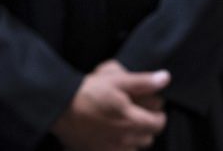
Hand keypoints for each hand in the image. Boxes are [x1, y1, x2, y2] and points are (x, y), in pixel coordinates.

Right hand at [51, 65, 168, 150]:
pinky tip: (110, 136)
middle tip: (138, 115)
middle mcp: (123, 139)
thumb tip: (165, 79)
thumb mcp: (117, 80)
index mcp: (132, 121)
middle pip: (148, 138)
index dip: (158, 115)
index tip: (151, 108)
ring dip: (133, 139)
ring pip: (133, 149)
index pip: (159, 124)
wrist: (58, 107)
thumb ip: (143, 82)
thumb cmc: (87, 92)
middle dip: (147, 127)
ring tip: (124, 126)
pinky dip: (117, 147)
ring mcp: (109, 149)